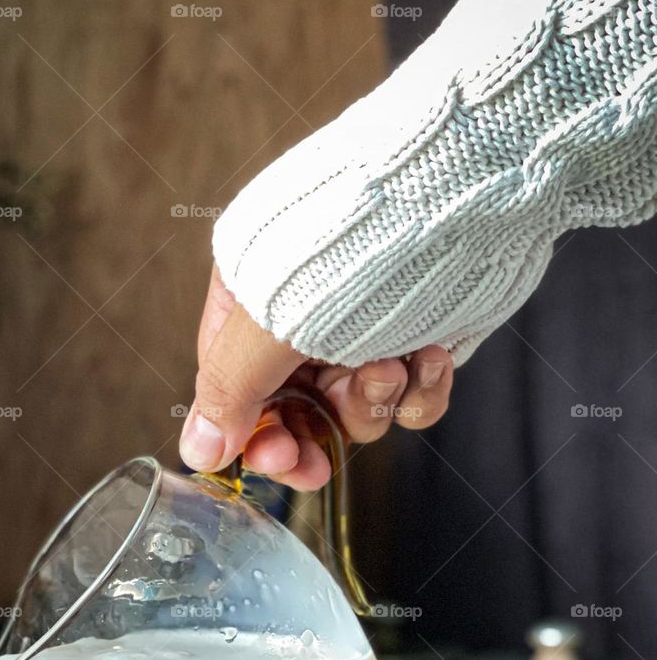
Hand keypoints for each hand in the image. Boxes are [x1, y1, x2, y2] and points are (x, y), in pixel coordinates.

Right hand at [178, 265, 454, 489]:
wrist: (463, 193)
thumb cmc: (355, 241)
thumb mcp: (272, 321)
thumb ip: (230, 391)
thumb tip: (197, 453)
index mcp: (253, 299)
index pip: (236, 387)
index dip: (253, 433)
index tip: (272, 460)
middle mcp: (306, 318)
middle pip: (295, 410)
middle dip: (309, 439)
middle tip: (314, 467)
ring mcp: (366, 329)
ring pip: (356, 410)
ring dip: (371, 403)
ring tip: (390, 365)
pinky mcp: (420, 339)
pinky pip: (412, 398)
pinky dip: (422, 392)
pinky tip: (433, 357)